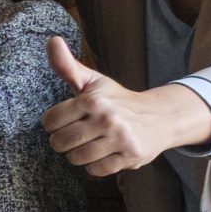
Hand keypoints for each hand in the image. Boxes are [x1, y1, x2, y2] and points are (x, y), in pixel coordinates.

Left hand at [39, 37, 210, 176]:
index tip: (68, 119)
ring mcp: (120, 139)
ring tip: (93, 143)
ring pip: (76, 158)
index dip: (54, 123)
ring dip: (81, 154)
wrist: (160, 117)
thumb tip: (52, 41)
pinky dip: (96, 165)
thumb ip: (67, 66)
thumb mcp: (93, 82)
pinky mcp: (130, 157)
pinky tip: (106, 153)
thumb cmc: (118, 100)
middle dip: (64, 141)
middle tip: (78, 134)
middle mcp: (107, 118)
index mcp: (93, 99)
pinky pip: (96, 170)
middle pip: (60, 143)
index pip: (50, 121)